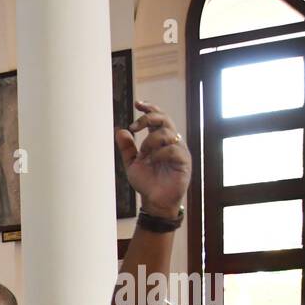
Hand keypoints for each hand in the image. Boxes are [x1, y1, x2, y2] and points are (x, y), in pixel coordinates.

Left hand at [115, 101, 190, 218]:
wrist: (154, 201)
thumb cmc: (146, 182)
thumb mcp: (132, 164)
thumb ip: (127, 148)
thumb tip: (119, 131)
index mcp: (159, 140)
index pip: (158, 118)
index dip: (149, 108)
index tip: (137, 103)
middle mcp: (171, 142)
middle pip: (164, 119)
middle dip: (148, 118)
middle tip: (134, 126)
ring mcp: (179, 150)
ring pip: (167, 133)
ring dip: (150, 141)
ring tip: (143, 155)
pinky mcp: (184, 162)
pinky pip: (173, 150)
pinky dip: (159, 153)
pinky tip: (152, 161)